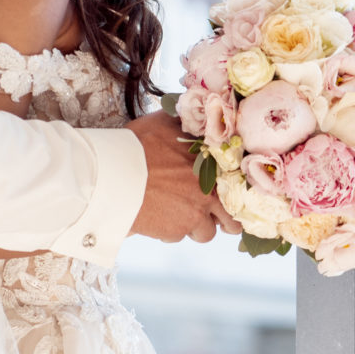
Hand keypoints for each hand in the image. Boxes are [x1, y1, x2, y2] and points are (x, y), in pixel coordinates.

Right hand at [127, 114, 225, 243]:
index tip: (223, 197)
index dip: (231, 195)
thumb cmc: (138, 145)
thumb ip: (185, 124)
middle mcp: (210, 194)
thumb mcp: (164, 123)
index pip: (239, 189)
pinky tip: (158, 216)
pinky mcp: (176, 231)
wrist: (115, 174)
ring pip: (206, 234)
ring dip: (196, 228)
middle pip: (232, 222)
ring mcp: (195, 215)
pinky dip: (170, 231)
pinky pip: (178, 237)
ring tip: (180, 216)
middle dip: (223, 222)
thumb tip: (193, 117)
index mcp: (214, 168)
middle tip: (213, 218)